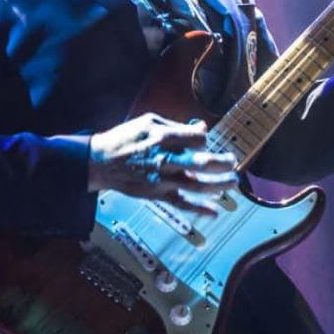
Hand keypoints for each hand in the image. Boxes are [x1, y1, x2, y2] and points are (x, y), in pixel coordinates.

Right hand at [88, 113, 237, 215]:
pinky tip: (214, 211)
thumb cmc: (125, 138)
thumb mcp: (149, 122)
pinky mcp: (156, 194)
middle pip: (201, 163)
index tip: (203, 142)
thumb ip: (176, 126)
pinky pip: (181, 203)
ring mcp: (161, 180)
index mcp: (163, 137)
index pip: (197, 139)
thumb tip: (202, 127)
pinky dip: (199, 208)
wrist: (100, 161)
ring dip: (218, 185)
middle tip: (233, 162)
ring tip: (233, 183)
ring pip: (196, 185)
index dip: (204, 140)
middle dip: (222, 163)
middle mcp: (164, 159)